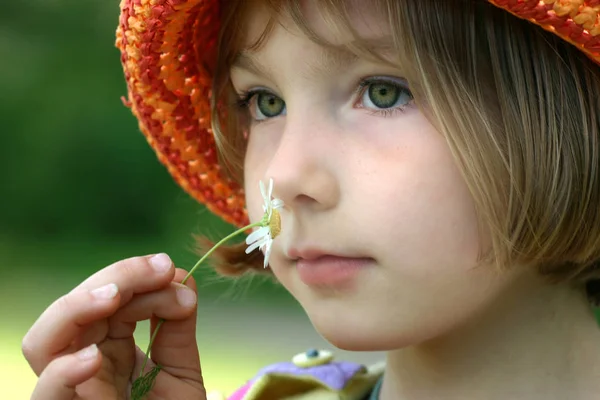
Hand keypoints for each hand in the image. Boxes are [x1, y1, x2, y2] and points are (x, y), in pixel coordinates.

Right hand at [22, 254, 206, 399]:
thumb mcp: (182, 369)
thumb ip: (178, 326)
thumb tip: (183, 277)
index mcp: (109, 348)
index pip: (109, 300)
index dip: (137, 277)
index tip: (173, 271)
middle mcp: (84, 365)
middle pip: (75, 310)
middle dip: (115, 278)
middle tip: (158, 268)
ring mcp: (73, 390)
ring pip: (43, 343)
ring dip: (76, 309)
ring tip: (114, 295)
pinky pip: (46, 397)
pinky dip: (63, 373)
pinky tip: (93, 357)